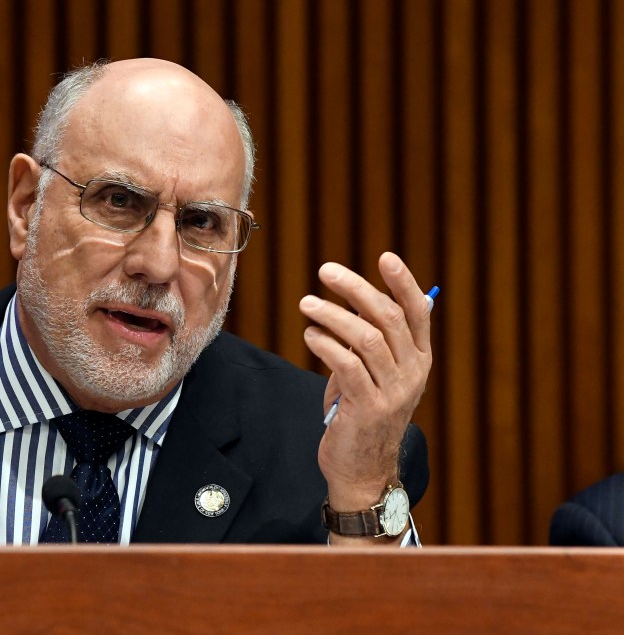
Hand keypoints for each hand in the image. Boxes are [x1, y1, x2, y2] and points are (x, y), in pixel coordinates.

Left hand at [299, 252, 431, 519]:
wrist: (362, 469)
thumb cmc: (362, 412)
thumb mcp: (374, 374)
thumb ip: (370, 341)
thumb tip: (353, 300)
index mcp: (418, 359)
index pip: (417, 313)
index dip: (403, 283)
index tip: (385, 257)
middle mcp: (412, 373)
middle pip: (388, 318)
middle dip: (356, 289)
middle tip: (326, 271)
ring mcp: (393, 391)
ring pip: (366, 338)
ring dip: (332, 315)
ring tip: (306, 303)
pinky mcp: (368, 407)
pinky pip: (347, 365)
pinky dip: (326, 344)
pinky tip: (310, 334)